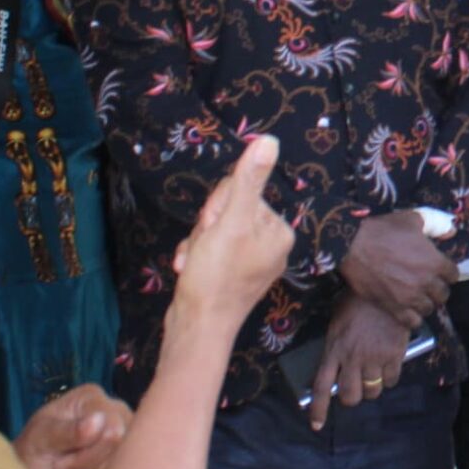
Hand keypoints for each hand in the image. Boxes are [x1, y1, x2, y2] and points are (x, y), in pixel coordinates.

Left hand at [12, 384, 131, 468]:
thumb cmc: (33, 456)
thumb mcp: (41, 440)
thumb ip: (67, 431)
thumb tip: (97, 422)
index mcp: (92, 398)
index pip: (111, 423)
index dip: (86, 443)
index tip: (62, 448)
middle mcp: (115, 412)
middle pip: (121, 442)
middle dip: (90, 459)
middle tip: (66, 460)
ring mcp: (125, 437)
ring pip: (123, 462)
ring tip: (74, 468)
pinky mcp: (127, 460)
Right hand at [170, 137, 290, 327]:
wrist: (196, 328)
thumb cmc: (215, 276)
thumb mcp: (230, 222)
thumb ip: (248, 181)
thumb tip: (269, 140)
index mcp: (278, 230)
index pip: (242, 191)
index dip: (218, 206)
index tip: (213, 228)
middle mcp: (270, 244)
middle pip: (228, 209)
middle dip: (207, 226)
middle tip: (204, 249)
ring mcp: (251, 260)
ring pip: (214, 228)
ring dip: (198, 241)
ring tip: (195, 262)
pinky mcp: (231, 274)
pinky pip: (210, 248)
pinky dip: (195, 255)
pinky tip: (189, 269)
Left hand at [310, 293, 414, 429]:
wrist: (385, 289)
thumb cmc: (358, 302)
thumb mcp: (338, 323)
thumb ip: (336, 347)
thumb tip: (336, 368)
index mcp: (333, 349)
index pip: (321, 387)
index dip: (318, 409)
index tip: (317, 425)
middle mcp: (351, 358)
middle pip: (349, 396)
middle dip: (353, 397)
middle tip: (357, 388)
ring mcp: (373, 358)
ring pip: (372, 392)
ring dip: (373, 388)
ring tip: (375, 375)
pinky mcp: (393, 355)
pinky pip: (391, 380)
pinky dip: (390, 378)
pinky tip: (390, 366)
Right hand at [340, 212, 458, 334]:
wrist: (353, 246)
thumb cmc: (384, 230)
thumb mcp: (413, 219)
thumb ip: (435, 225)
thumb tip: (451, 231)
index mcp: (435, 262)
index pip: (453, 275)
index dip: (447, 272)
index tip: (439, 270)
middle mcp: (426, 282)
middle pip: (443, 294)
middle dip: (437, 289)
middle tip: (428, 284)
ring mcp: (410, 297)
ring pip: (429, 309)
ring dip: (425, 303)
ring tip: (417, 297)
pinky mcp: (393, 307)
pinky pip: (412, 322)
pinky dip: (413, 318)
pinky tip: (408, 310)